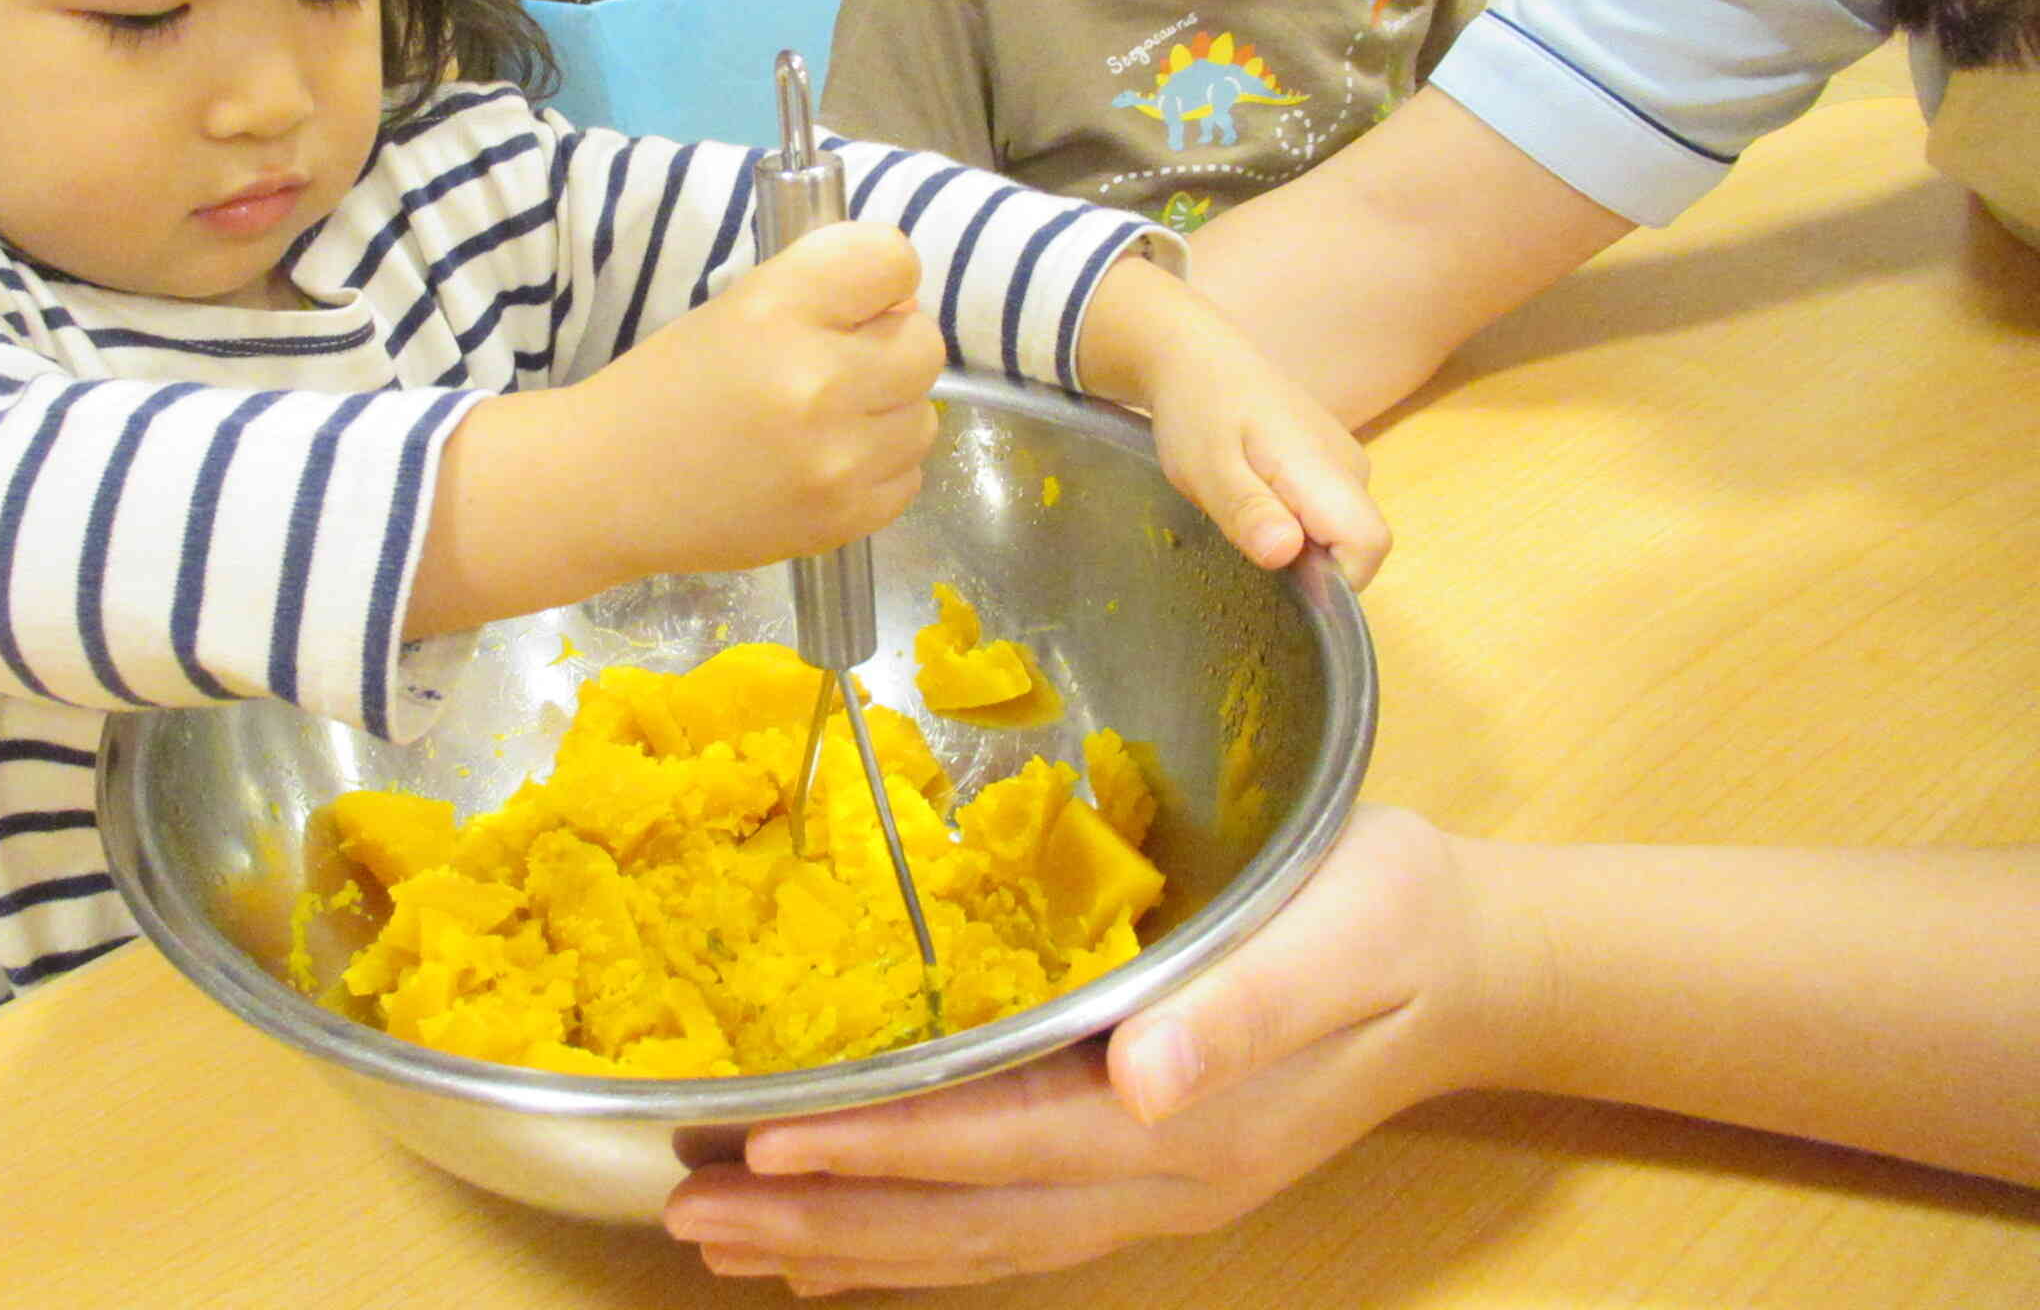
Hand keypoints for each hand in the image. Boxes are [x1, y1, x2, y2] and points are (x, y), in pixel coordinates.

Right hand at [565, 220, 945, 576]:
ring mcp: (836, 458)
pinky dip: (878, 468)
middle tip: (839, 362)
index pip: (892, 260)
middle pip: (924, 342)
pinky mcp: (842, 519)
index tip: (854, 298)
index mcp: (778, 309)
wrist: (606, 488)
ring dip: (888, 411)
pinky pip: (909, 476)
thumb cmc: (667, 388)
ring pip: (924, 415)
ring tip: (829, 420)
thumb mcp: (735, 308)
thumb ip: (823, 290)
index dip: (881, 275)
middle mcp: (817, 381)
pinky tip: (827, 462)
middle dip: (890, 345)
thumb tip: (905, 304)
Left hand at [664, 807, 1508, 1292]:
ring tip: (727, 1241)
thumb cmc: (1390, 917)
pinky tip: (843, 1247)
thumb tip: (1146, 1076)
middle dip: (824, 1219)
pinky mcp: (1150, 1174)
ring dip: (847, 1243)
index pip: (997, 1144)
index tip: (767, 1146)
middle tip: (693, 1217)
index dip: (878, 1149)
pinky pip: (1007, 1232)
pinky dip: (914, 1246)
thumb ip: (1241, 1008)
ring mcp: (1153, 1190)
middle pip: (963, 1221)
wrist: (1471, 963)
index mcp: (1185, 1117)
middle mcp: (1156, 1176)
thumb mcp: (1337, 937)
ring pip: (973, 1242)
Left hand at [1080, 255, 1387, 585]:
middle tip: (1242, 532)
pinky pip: (1326, 514)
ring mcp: (1344, 464)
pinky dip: (1292, 522)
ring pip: (1338, 533)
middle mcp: (1352, 468)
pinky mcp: (1330, 464)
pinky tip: (1251, 496)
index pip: (1369, 547)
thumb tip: (1285, 554)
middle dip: (1305, 566)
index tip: (1279, 577)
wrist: (1197, 355)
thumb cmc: (1199, 408)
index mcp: (1326, 468)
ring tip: (1240, 508)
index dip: (1333, 581)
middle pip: (1355, 547)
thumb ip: (1247, 511)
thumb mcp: (1206, 467)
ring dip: (1295, 544)